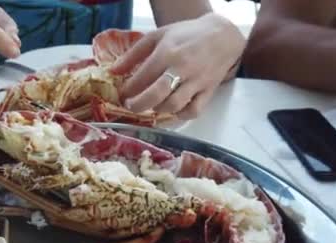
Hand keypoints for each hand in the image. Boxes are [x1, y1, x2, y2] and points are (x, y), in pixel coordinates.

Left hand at [111, 13, 244, 118]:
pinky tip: (173, 109)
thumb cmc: (186, 35)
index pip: (142, 77)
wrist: (222, 36)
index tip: (122, 94)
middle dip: (138, 105)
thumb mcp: (157, 36)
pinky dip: (180, 115)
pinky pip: (193, 111)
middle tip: (130, 106)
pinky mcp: (208, 91)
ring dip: (158, 109)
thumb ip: (133, 54)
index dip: (128, 89)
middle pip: (156, 94)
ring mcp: (196, 82)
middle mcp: (182, 68)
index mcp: (167, 53)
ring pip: (173, 105)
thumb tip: (113, 71)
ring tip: (152, 104)